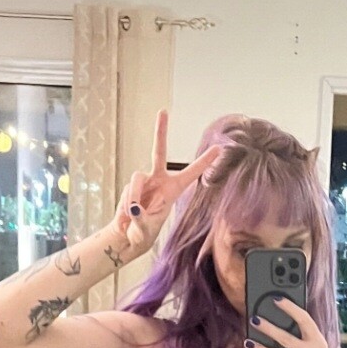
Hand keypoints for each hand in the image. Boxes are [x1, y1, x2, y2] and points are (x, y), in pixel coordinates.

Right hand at [112, 109, 221, 255]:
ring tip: (133, 214)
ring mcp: (143, 181)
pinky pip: (129, 190)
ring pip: (137, 178)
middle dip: (160, 132)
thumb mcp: (145, 231)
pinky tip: (127, 216)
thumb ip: (141, 220)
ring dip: (134, 196)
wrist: (128, 236)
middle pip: (159, 152)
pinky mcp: (130, 185)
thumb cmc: (143, 234)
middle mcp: (159, 181)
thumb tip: (134, 208)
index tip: (219, 148)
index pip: (191, 173)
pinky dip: (127, 204)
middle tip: (163, 111)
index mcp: (173, 190)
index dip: (204, 161)